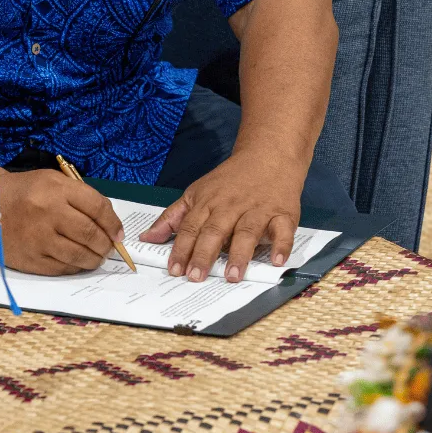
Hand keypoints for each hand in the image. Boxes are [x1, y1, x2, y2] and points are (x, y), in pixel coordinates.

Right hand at [0, 168, 125, 274]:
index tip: (118, 234)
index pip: (97, 208)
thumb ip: (82, 198)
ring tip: (96, 257)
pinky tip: (76, 262)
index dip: (113, 224)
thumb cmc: (26, 192)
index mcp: (55, 189)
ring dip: (94, 259)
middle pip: (90, 234)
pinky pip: (61, 268)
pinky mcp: (29, 259)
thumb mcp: (53, 182)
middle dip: (106, 245)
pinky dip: (75, 267)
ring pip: (79, 255)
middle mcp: (47, 213)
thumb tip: (110, 226)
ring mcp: (37, 238)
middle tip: (108, 248)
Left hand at [139, 154, 302, 282]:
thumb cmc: (229, 180)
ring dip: (239, 254)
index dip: (181, 249)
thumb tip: (147, 237)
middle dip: (204, 254)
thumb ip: (173, 217)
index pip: (190, 228)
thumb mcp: (196, 193)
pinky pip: (283, 230)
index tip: (174, 269)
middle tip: (195, 277)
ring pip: (246, 232)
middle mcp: (231, 207)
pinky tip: (277, 261)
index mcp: (207, 203)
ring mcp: (258, 210)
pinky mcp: (283, 213)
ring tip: (232, 276)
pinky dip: (282, 245)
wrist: (267, 155)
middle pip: (215, 231)